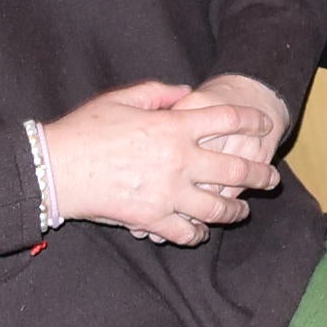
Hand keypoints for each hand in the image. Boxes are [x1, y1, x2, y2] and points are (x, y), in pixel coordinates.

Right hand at [44, 81, 280, 244]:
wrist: (55, 168)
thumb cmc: (86, 129)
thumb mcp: (124, 98)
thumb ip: (161, 93)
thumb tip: (186, 93)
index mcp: (175, 126)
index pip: (229, 119)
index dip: (252, 120)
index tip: (264, 124)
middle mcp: (179, 160)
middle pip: (236, 170)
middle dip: (260, 175)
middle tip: (271, 179)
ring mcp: (168, 193)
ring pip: (217, 208)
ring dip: (236, 210)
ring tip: (244, 211)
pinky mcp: (150, 218)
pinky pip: (185, 231)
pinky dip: (197, 233)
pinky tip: (202, 231)